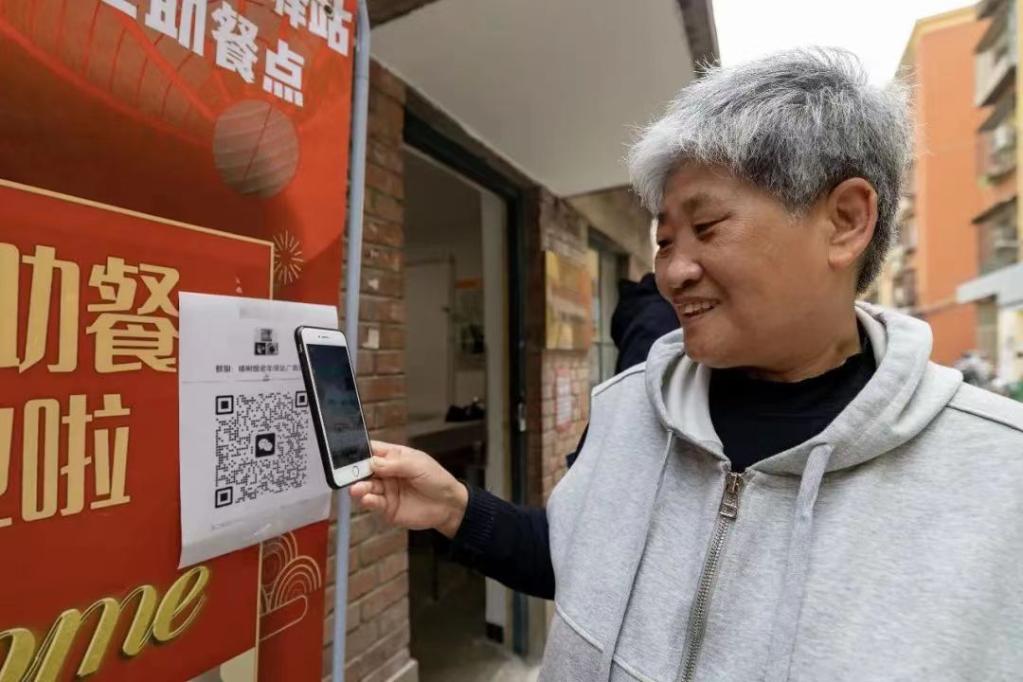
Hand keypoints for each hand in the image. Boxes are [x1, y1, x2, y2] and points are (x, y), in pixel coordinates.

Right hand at [350, 441, 468, 538]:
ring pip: (366, 487)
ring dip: (359, 487)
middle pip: (363, 470)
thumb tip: (372, 462)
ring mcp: (385, 491)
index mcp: (393, 457)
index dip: (358, 451)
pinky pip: (373, 503)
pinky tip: (366, 498)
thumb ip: (395, 464)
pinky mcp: (386, 508)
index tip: (346, 452)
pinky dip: (367, 501)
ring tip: (356, 488)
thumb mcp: (418, 465)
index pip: (371, 450)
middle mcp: (385, 473)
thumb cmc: (436, 479)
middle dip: (354, 471)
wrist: (449, 505)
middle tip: (347, 473)